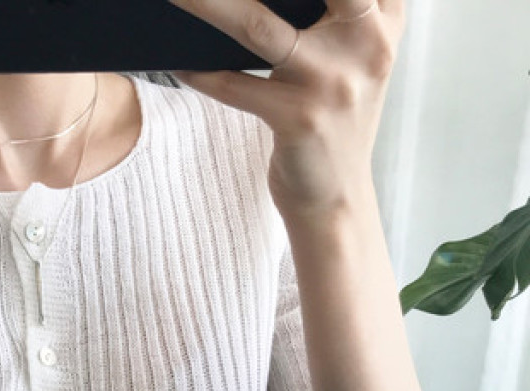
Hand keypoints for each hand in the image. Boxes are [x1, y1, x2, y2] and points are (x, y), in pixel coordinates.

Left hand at [166, 0, 405, 217]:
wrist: (335, 200)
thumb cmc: (335, 118)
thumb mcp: (357, 52)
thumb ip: (344, 5)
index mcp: (384, 14)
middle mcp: (367, 39)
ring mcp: (333, 81)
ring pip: (257, 26)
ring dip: (207, 5)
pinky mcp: (298, 120)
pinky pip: (234, 86)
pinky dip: (200, 72)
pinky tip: (176, 58)